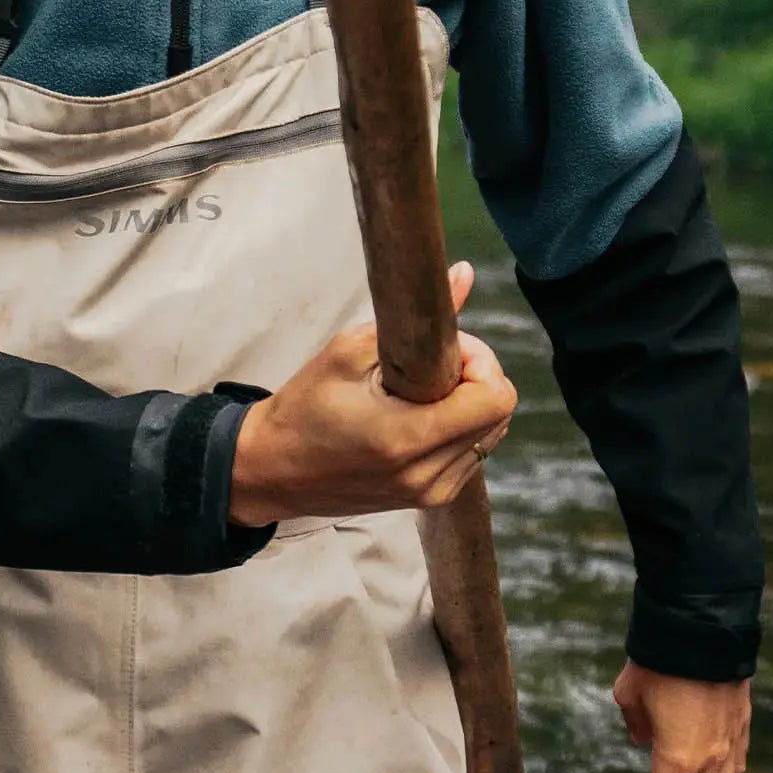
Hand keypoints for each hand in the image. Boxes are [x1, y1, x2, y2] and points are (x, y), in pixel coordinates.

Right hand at [227, 263, 515, 525]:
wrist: (272, 470)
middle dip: (475, 376)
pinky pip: (473, 453)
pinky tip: (418, 415)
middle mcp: (427, 475)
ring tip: (418, 390)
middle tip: (428, 363)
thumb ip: (410, 316)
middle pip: (499, 415)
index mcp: (407, 438)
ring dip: (468, 403)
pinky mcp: (429, 499)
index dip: (479, 359)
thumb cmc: (303, 407)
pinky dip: (459, 426)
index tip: (442, 347)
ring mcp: (431, 494)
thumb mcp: (347, 350)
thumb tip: (463, 273)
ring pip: (491, 434)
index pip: (495, 398)